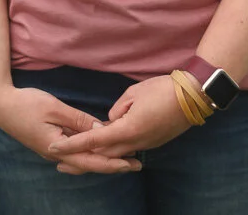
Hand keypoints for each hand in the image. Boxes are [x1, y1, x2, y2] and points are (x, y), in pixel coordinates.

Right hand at [0, 84, 141, 175]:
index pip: (91, 160)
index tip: (132, 162)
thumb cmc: (27, 104)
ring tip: (122, 158)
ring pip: (82, 160)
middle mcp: (57, 154)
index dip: (113, 162)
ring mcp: (52, 150)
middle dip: (113, 164)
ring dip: (102, 160)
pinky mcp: (50, 143)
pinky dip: (90, 153)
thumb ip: (78, 120)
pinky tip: (98, 150)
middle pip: (89, 164)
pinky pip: (74, 153)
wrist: (0, 105)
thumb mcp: (55, 108)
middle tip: (136, 163)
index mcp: (59, 148)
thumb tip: (102, 130)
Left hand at [48, 75, 192, 165]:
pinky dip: (113, 149)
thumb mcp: (133, 93)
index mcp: (127, 130)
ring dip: (97, 153)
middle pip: (102, 154)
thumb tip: (110, 120)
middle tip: (59, 157)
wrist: (193, 97)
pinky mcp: (152, 143)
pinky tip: (104, 145)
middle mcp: (135, 143)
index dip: (72, 144)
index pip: (93, 139)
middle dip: (80, 156)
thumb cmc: (162, 89)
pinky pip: (127, 149)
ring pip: (115, 154)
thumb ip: (117, 109)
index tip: (54, 147)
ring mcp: (145, 145)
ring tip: (77, 152)